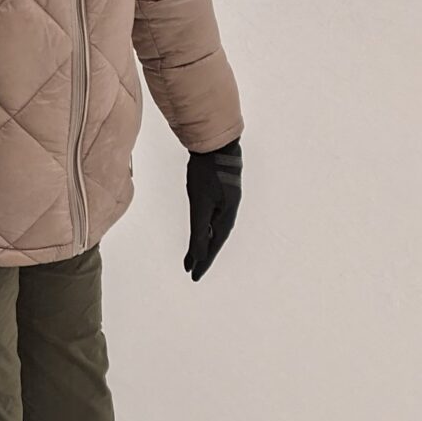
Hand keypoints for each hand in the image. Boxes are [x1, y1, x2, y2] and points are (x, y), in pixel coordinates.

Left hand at [185, 141, 241, 282]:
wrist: (216, 144)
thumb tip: (198, 255)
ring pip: (214, 228)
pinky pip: (213, 217)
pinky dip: (206, 227)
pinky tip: (202, 227)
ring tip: (194, 255)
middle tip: (192, 270)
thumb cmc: (207, 174)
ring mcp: (226, 202)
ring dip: (204, 242)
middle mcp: (229, 212)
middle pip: (214, 239)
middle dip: (204, 255)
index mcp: (226, 217)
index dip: (203, 262)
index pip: (212, 246)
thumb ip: (199, 230)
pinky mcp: (220, 192)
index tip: (193, 276)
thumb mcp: (200, 204)